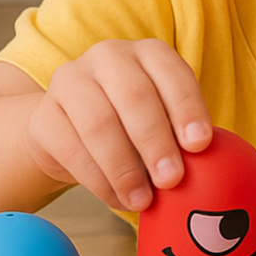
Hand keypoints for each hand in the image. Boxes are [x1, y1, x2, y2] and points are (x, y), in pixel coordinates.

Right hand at [24, 38, 211, 211]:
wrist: (73, 131)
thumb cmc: (134, 126)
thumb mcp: (165, 121)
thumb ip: (184, 138)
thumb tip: (211, 172)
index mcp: (148, 54)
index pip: (171, 73)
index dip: (187, 108)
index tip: (200, 144)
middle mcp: (108, 57)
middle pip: (134, 96)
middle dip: (156, 141)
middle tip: (172, 179)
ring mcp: (71, 81)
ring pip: (99, 123)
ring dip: (124, 168)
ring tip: (143, 200)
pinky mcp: (44, 115)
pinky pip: (71, 149)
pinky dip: (98, 180)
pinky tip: (118, 199)